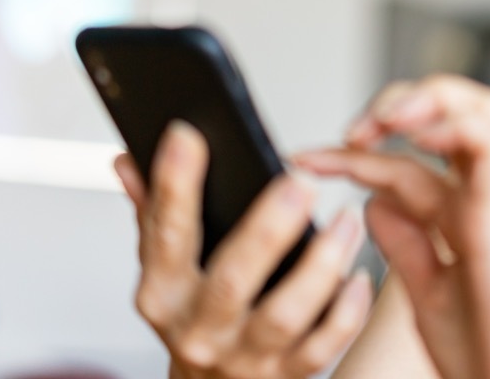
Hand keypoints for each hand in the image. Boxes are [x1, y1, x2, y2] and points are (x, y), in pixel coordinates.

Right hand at [114, 121, 371, 378]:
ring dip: (322, 264)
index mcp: (164, 293)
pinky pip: (323, 346)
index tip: (188, 135)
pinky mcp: (286, 375)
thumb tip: (129, 160)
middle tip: (301, 182)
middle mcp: (200, 328)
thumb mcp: (167, 269)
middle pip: (232, 279)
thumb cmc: (195, 318)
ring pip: (285, 315)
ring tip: (347, 221)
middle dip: (268, 229)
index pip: (164, 234)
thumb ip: (155, 214)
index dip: (174, 184)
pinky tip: (359, 276)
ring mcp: (244, 356)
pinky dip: (346, 311)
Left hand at [295, 75, 489, 378]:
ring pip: (481, 109)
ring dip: (427, 99)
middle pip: (455, 113)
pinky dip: (451, 122)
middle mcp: (484, 198)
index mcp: (465, 218)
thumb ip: (407, 245)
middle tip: (351, 130)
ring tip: (382, 119)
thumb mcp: (429, 293)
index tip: (305, 161)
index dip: (352, 155)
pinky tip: (414, 135)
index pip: (406, 162)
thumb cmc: (489, 353)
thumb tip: (374, 202)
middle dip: (398, 103)